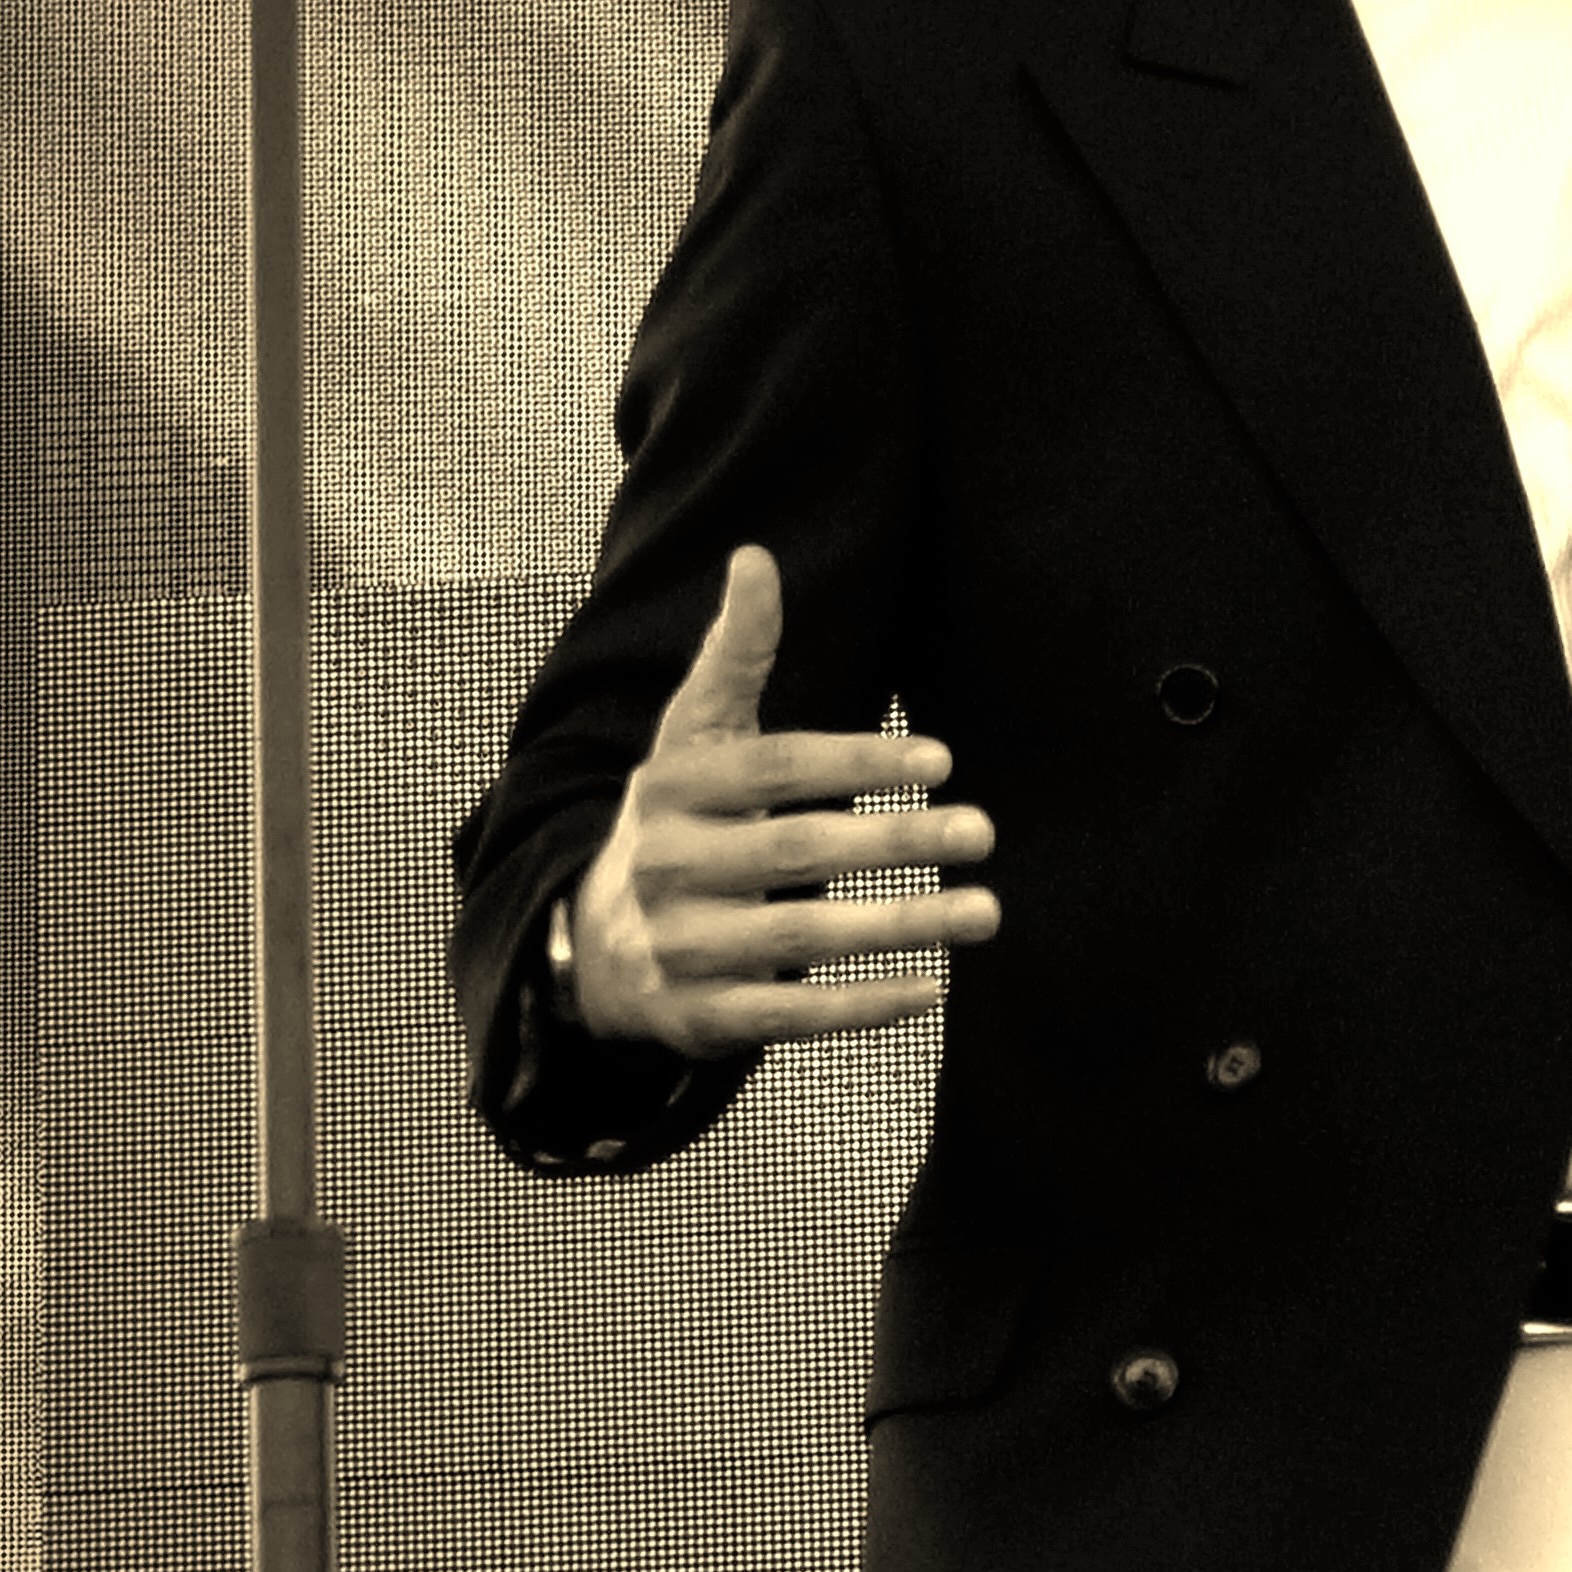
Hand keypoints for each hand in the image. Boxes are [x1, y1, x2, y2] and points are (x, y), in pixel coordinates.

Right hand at [566, 545, 999, 1052]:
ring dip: (899, 926)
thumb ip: (734, 654)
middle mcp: (667, 865)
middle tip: (982, 831)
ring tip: (983, 911)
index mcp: (672, 786)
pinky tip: (931, 989)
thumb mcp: (691, 735)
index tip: (944, 760)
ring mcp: (677, 945)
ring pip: (798, 939)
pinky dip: (861, 1006)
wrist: (588, 945)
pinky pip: (787, 1015)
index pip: (774, 769)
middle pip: (793, 852)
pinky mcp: (697, 1015)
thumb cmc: (677, 822)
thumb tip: (756, 556)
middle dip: (895, 842)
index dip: (858, 763)